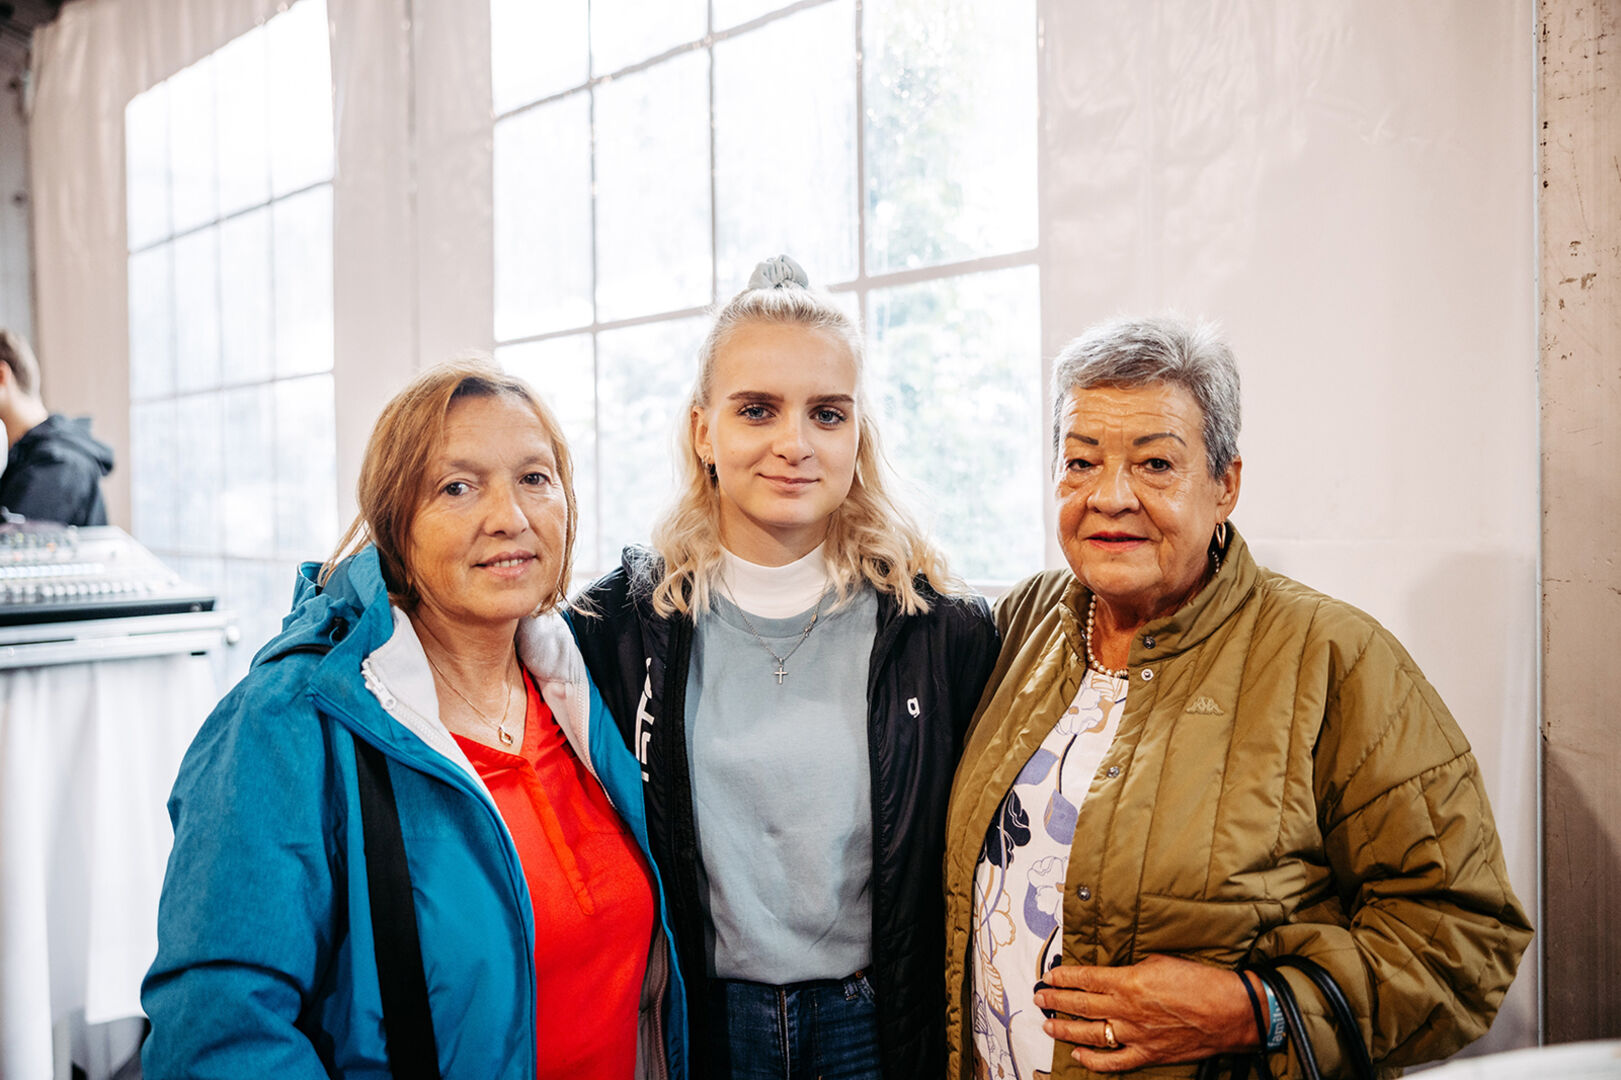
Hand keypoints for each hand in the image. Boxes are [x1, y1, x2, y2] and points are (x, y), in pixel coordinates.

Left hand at [1032, 954, 1260, 1072]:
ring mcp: (1135, 1035)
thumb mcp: (1160, 961)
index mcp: (1128, 981)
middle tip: (1040, 999)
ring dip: (1066, 1030)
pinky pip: (1113, 1062)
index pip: (1085, 978)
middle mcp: (1126, 1009)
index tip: (1049, 977)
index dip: (1064, 978)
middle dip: (1056, 1002)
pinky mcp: (1147, 1054)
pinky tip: (1078, 1055)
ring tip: (1048, 1026)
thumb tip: (1114, 974)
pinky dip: (1093, 1061)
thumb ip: (1132, 969)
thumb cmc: (1199, 981)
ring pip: (1090, 1034)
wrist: (1229, 1012)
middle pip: (1081, 1005)